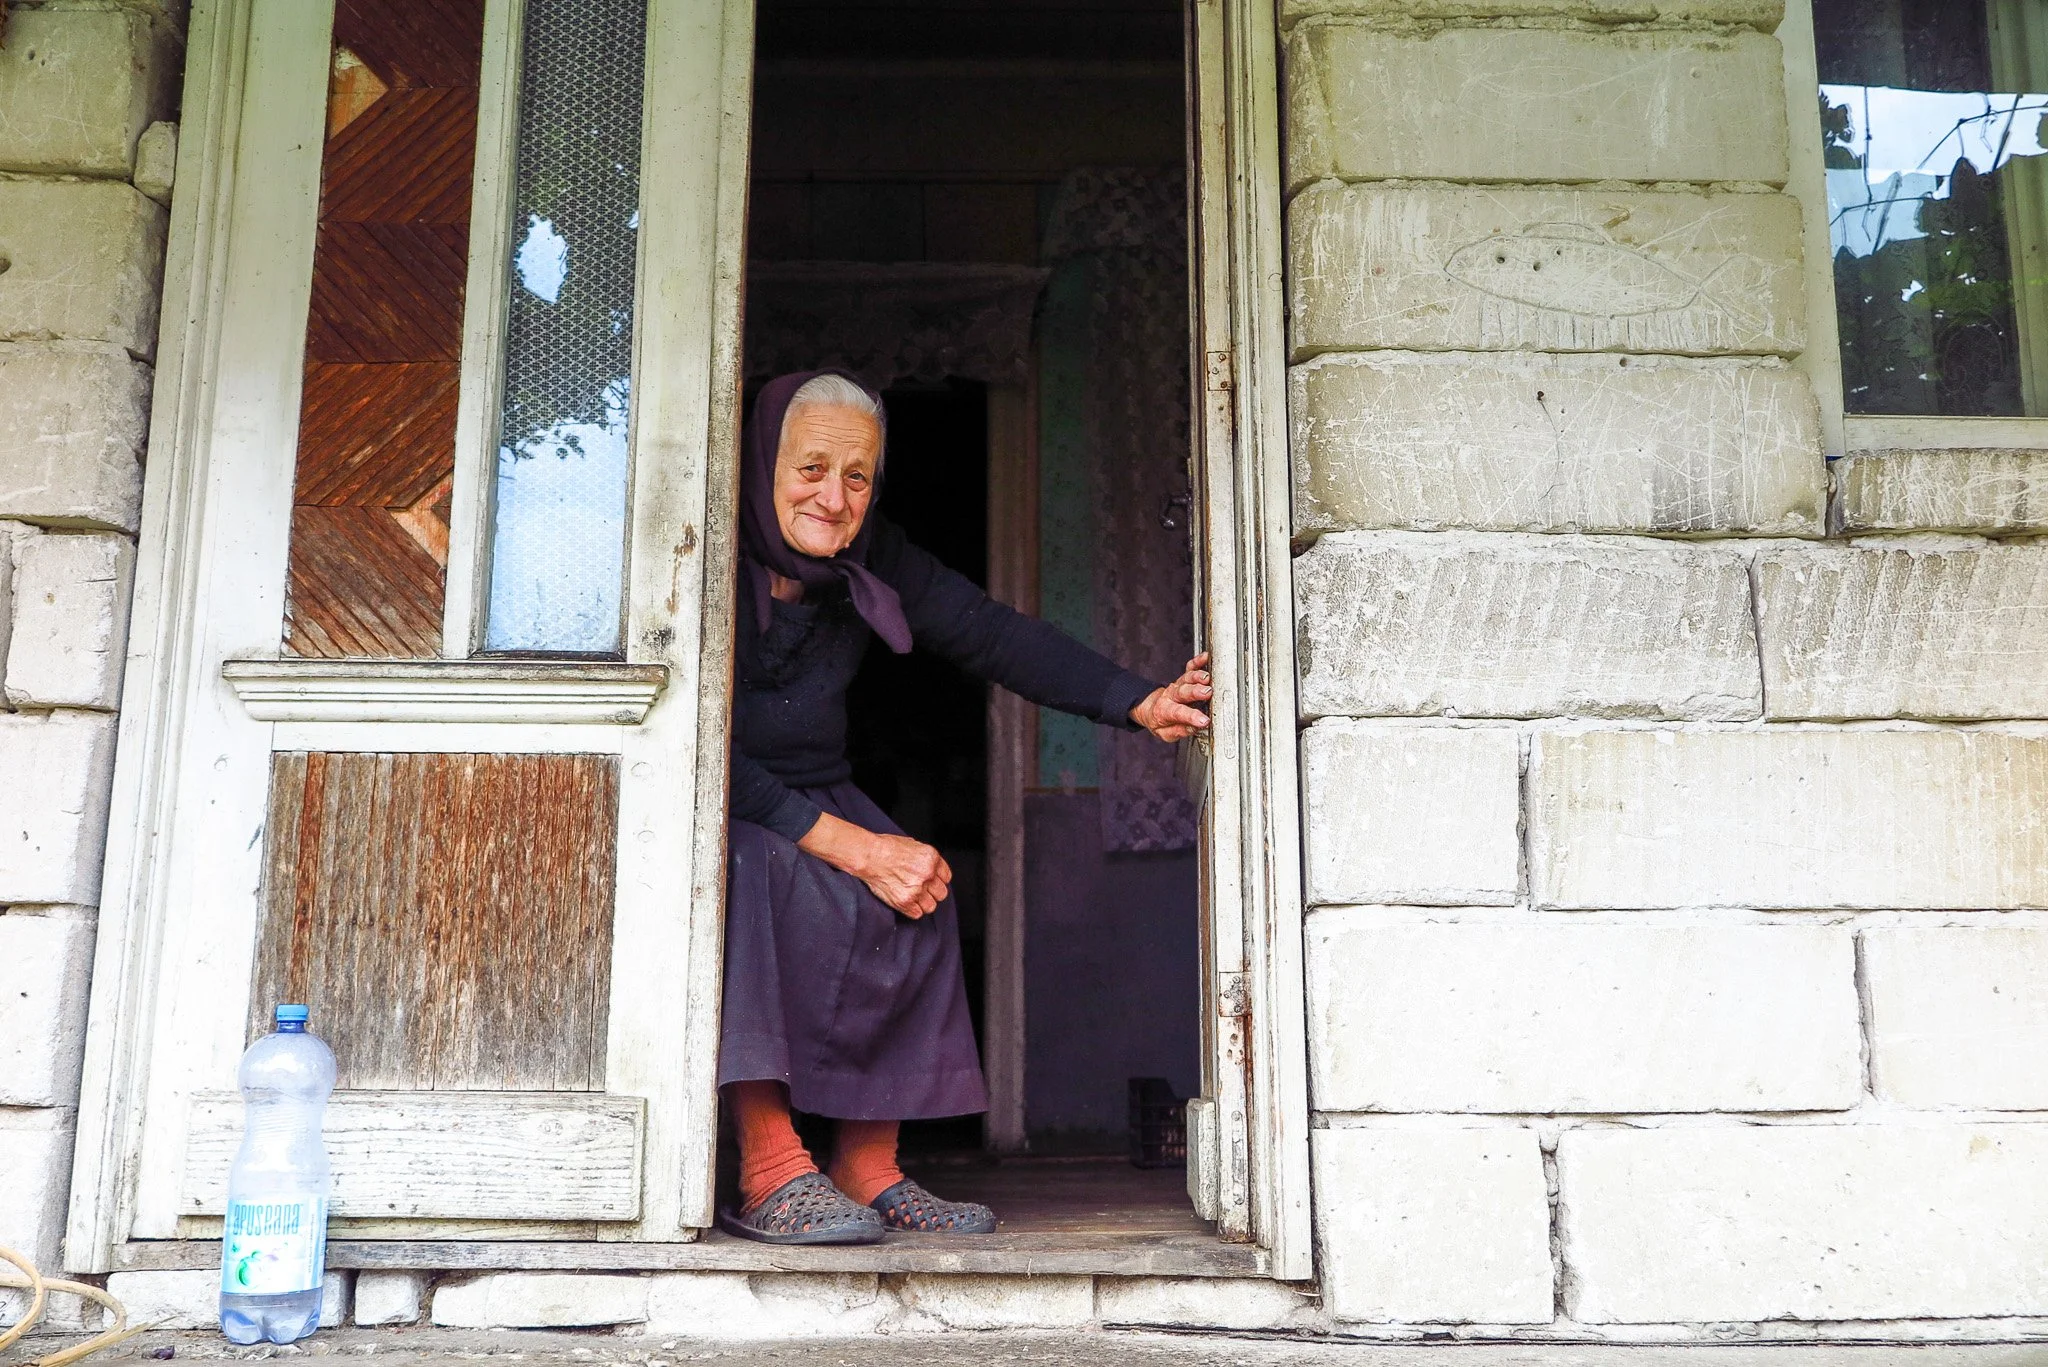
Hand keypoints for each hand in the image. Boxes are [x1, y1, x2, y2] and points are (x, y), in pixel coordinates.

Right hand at [798, 812, 952, 918]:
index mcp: (931, 859)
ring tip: (913, 897)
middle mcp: (927, 875)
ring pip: (931, 906)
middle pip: (941, 894)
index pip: (946, 877)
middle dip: (932, 892)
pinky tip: (905, 901)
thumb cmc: (886, 847)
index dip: (938, 880)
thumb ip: (926, 859)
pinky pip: (917, 914)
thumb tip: (932, 869)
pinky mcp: (904, 901)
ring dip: (923, 903)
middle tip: (922, 890)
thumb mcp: (914, 845)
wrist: (868, 855)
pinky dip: (912, 910)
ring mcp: (916, 889)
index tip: (932, 882)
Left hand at [1130, 652, 1211, 742]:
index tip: (1204, 721)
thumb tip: (1193, 728)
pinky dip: (1197, 661)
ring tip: (1206, 678)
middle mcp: (1171, 696)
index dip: (1192, 717)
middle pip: (1183, 692)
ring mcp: (1178, 685)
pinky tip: (1205, 657)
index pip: (1179, 713)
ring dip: (1197, 677)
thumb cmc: (1160, 720)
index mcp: (1165, 711)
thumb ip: (1178, 731)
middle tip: (1207, 693)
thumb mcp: (1164, 733)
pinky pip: (1189, 667)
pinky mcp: (1183, 678)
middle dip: (1195, 692)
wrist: (1150, 707)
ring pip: (1187, 679)